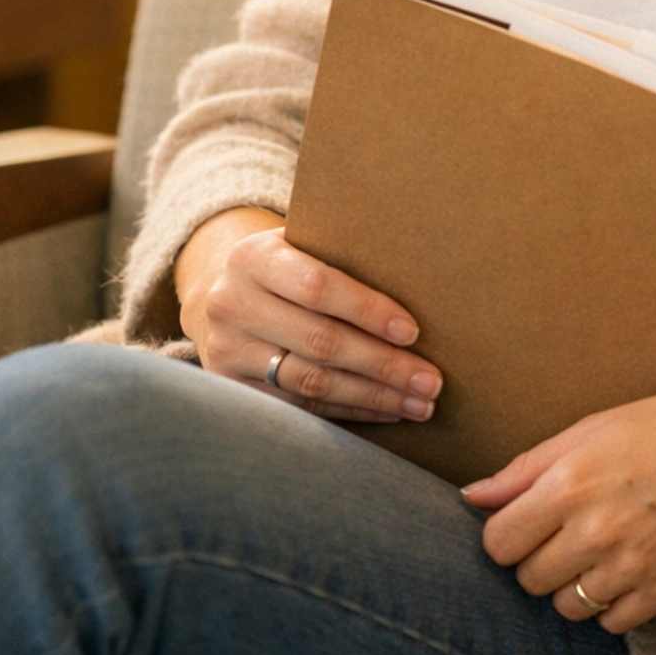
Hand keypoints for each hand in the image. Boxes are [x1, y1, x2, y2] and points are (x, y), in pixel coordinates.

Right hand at [175, 207, 442, 423]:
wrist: (225, 294)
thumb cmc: (287, 265)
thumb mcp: (302, 244)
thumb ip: (343, 255)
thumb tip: (420, 280)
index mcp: (253, 257)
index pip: (317, 287)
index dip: (367, 311)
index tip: (412, 332)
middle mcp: (232, 304)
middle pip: (319, 342)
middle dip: (383, 365)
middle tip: (430, 381)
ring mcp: (228, 351)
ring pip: (312, 381)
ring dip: (373, 396)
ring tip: (419, 403)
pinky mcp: (234, 388)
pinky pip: (301, 406)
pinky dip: (350, 410)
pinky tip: (386, 410)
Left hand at [462, 374, 655, 632]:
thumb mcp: (594, 428)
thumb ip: (527, 468)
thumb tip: (475, 497)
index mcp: (571, 484)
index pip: (498, 542)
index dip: (505, 534)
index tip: (523, 523)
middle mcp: (597, 532)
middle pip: (528, 580)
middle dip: (537, 559)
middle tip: (564, 534)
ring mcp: (633, 568)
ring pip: (566, 608)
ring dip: (572, 585)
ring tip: (597, 551)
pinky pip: (612, 623)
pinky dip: (611, 604)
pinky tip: (627, 569)